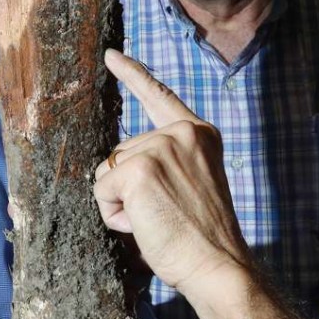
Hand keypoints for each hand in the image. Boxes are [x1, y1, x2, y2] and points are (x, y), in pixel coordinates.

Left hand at [93, 49, 249, 295]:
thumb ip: (165, 160)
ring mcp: (160, 146)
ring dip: (121, 203)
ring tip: (156, 220)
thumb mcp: (190, 181)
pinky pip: (101, 191)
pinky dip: (114, 215)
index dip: (132, 74)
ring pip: (107, 172)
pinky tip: (143, 224)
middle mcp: (181, 132)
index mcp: (198, 134)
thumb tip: (118, 162)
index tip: (111, 54)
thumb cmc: (200, 236)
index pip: (159, 97)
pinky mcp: (138, 168)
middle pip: (121, 151)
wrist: (217, 264)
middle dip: (129, 187)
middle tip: (164, 214)